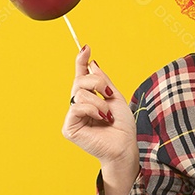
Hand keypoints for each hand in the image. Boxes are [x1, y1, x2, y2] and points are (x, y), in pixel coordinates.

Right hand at [61, 45, 136, 170]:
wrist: (125, 146)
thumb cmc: (122, 127)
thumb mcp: (116, 97)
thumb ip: (103, 81)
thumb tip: (92, 63)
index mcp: (89, 98)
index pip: (81, 76)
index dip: (81, 61)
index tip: (86, 48)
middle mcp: (78, 106)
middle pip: (80, 81)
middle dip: (98, 83)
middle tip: (110, 94)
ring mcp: (73, 117)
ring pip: (79, 93)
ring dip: (99, 102)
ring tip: (107, 115)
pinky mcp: (69, 127)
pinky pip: (77, 107)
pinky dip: (92, 110)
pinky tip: (101, 119)